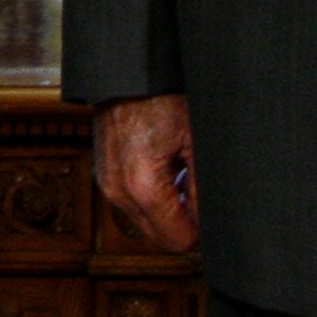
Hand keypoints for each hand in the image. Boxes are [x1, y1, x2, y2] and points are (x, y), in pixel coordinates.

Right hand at [93, 93, 199, 252]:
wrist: (125, 76)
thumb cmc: (160, 99)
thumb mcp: (195, 142)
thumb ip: (203, 188)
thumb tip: (212, 219)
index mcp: (143, 186)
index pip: (178, 241)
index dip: (200, 231)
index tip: (210, 211)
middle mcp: (119, 192)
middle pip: (161, 238)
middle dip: (183, 223)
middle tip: (199, 194)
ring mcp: (108, 186)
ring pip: (146, 223)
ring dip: (166, 211)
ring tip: (181, 178)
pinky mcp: (104, 177)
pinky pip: (132, 204)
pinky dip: (151, 198)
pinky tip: (164, 172)